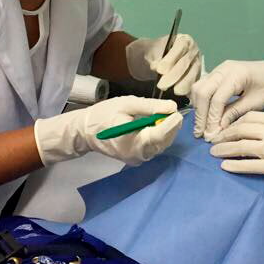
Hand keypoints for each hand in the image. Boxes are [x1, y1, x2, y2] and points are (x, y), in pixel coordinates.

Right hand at [34, 96, 181, 165]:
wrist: (85, 132)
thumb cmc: (104, 115)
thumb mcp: (126, 104)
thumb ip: (150, 106)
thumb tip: (172, 107)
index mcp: (133, 142)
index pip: (159, 135)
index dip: (171, 124)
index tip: (178, 112)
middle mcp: (138, 155)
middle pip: (163, 142)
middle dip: (171, 127)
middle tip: (174, 112)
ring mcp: (137, 159)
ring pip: (160, 146)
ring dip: (166, 132)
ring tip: (166, 116)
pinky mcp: (136, 159)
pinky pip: (153, 148)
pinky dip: (158, 137)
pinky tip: (157, 126)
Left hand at [125, 34, 202, 94]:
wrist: (159, 59)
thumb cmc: (156, 53)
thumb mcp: (153, 51)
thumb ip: (155, 57)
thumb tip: (156, 67)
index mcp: (184, 39)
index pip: (180, 47)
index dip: (170, 59)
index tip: (159, 70)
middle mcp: (194, 50)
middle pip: (185, 63)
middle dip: (173, 76)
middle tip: (161, 85)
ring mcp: (197, 63)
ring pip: (192, 75)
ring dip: (181, 85)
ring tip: (170, 91)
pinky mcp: (197, 76)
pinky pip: (194, 84)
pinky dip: (186, 90)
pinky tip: (178, 93)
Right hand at [190, 49, 263, 139]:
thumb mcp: (256, 103)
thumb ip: (234, 114)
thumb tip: (216, 130)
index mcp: (236, 74)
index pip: (216, 98)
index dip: (212, 119)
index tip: (210, 136)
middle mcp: (223, 69)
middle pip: (202, 91)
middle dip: (200, 114)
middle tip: (201, 134)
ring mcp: (218, 69)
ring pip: (198, 87)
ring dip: (198, 108)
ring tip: (202, 127)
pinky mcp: (217, 73)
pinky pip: (203, 86)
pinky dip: (201, 101)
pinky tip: (205, 116)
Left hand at [210, 111, 263, 197]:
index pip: (250, 117)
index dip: (235, 121)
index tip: (227, 127)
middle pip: (241, 129)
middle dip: (225, 134)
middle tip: (214, 139)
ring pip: (241, 146)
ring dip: (225, 149)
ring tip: (214, 153)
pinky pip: (250, 165)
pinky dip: (235, 165)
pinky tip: (225, 166)